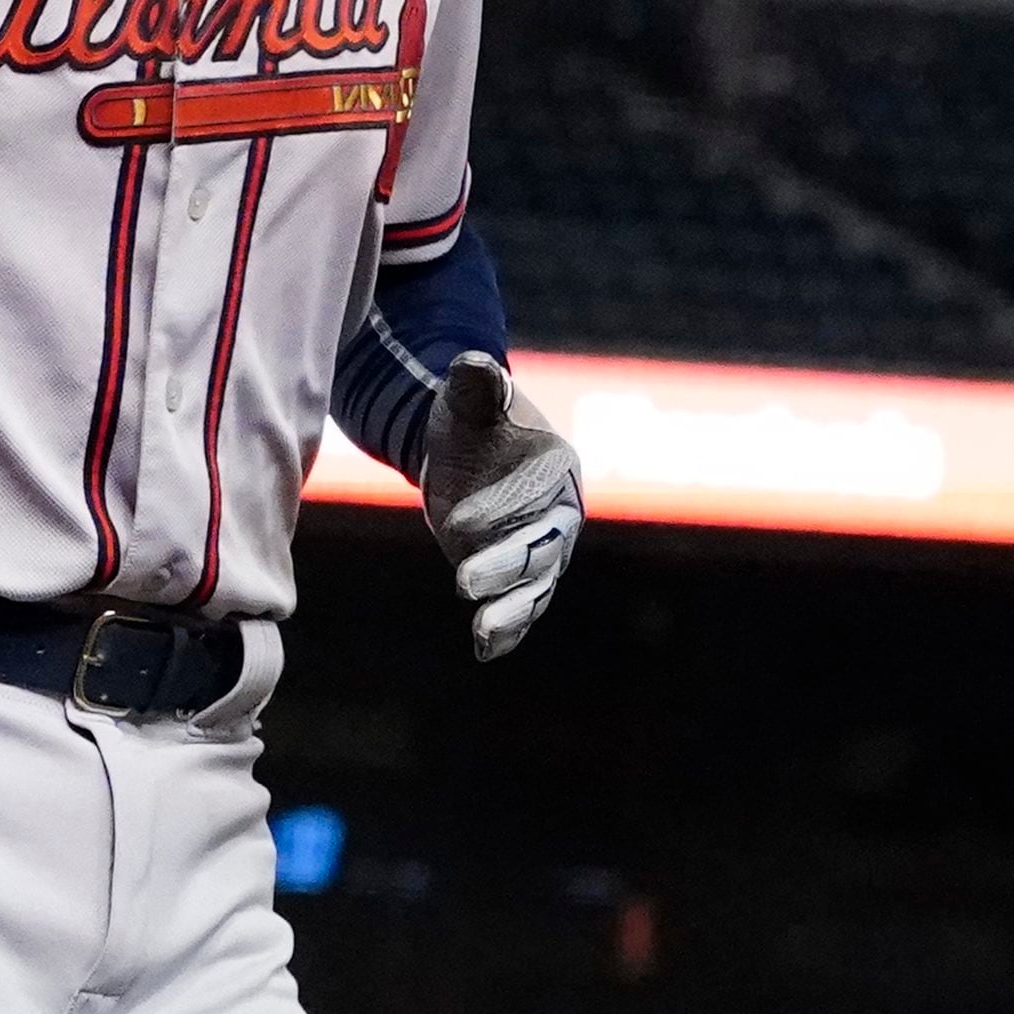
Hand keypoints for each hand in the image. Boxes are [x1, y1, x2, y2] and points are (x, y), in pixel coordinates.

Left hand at [420, 355, 581, 661]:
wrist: (467, 446)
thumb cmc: (473, 416)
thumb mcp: (471, 396)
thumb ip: (477, 383)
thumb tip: (473, 362)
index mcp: (556, 465)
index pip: (532, 490)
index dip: (498, 507)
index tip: (456, 521)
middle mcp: (558, 512)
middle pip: (539, 545)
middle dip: (504, 566)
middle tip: (464, 582)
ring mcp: (540, 547)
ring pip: (534, 583)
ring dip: (510, 609)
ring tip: (482, 632)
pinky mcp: (519, 573)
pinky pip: (521, 604)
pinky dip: (508, 628)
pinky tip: (486, 651)